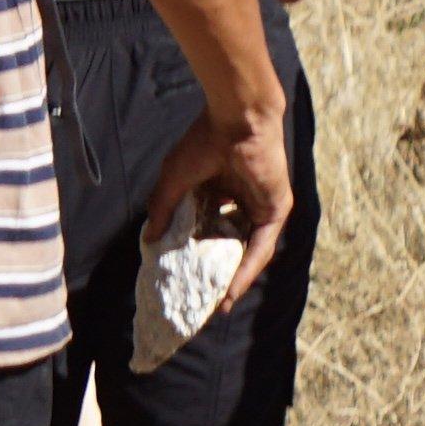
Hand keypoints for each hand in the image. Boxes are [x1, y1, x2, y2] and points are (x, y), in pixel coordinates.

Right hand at [146, 104, 300, 323]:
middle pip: (231, 243)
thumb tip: (148, 239)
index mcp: (219, 189)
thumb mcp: (174, 180)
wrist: (236, 120)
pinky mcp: (276, 209)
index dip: (197, 252)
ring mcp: (260, 205)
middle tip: (203, 298)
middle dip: (219, 272)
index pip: (209, 228)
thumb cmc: (203, 141)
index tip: (183, 275)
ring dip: (234, 278)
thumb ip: (162, 208)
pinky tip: (232, 290)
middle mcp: (241, 199)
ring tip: (218, 305)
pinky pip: (262, 247)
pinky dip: (247, 269)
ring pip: (247, 250)